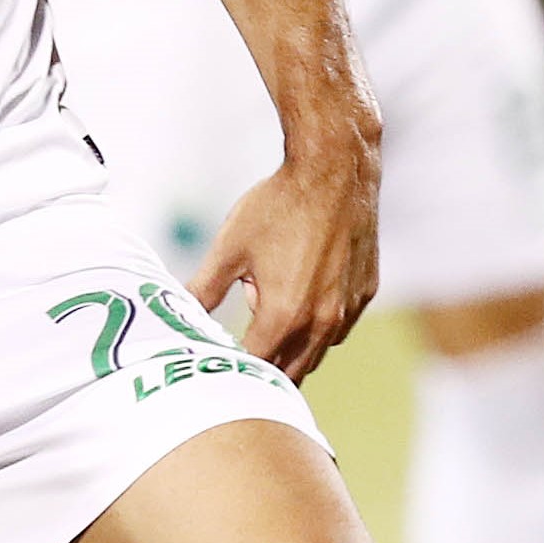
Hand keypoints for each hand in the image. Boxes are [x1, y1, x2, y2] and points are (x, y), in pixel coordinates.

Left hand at [192, 105, 380, 377]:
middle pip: (291, 371)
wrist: (334, 171)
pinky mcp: (365, 292)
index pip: (256, 366)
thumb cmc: (278, 206)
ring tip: (271, 319)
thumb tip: (178, 316)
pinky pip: (340, 327)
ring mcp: (348, 309)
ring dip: (294, 349)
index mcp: (284, 316)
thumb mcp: (228, 250)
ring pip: (318, 352)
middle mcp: (321, 322)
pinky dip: (320, 327)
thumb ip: (203, 291)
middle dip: (265, 368)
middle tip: (243, 353)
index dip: (235, 368)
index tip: (219, 363)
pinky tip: (303, 301)